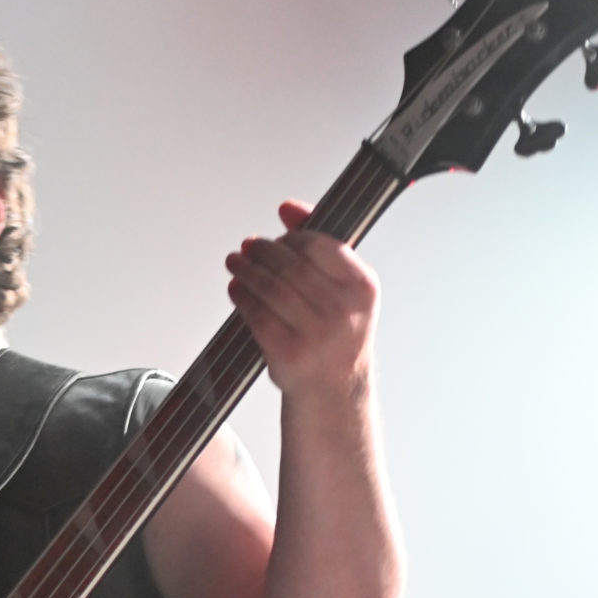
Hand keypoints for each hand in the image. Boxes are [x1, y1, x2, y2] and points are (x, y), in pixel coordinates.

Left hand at [225, 200, 378, 411]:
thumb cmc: (336, 334)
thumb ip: (320, 245)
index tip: (276, 237)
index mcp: (363, 288)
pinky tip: (236, 289)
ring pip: (270, 288)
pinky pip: (256, 315)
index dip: (291, 237)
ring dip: (246, 270)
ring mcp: (316, 333)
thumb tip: (288, 207)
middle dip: (262, 251)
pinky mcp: (288, 352)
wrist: (334, 391)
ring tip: (235, 263)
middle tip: (247, 247)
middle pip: (290, 265)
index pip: (319, 244)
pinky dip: (241, 297)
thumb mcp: (343, 289)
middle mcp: (343, 310)